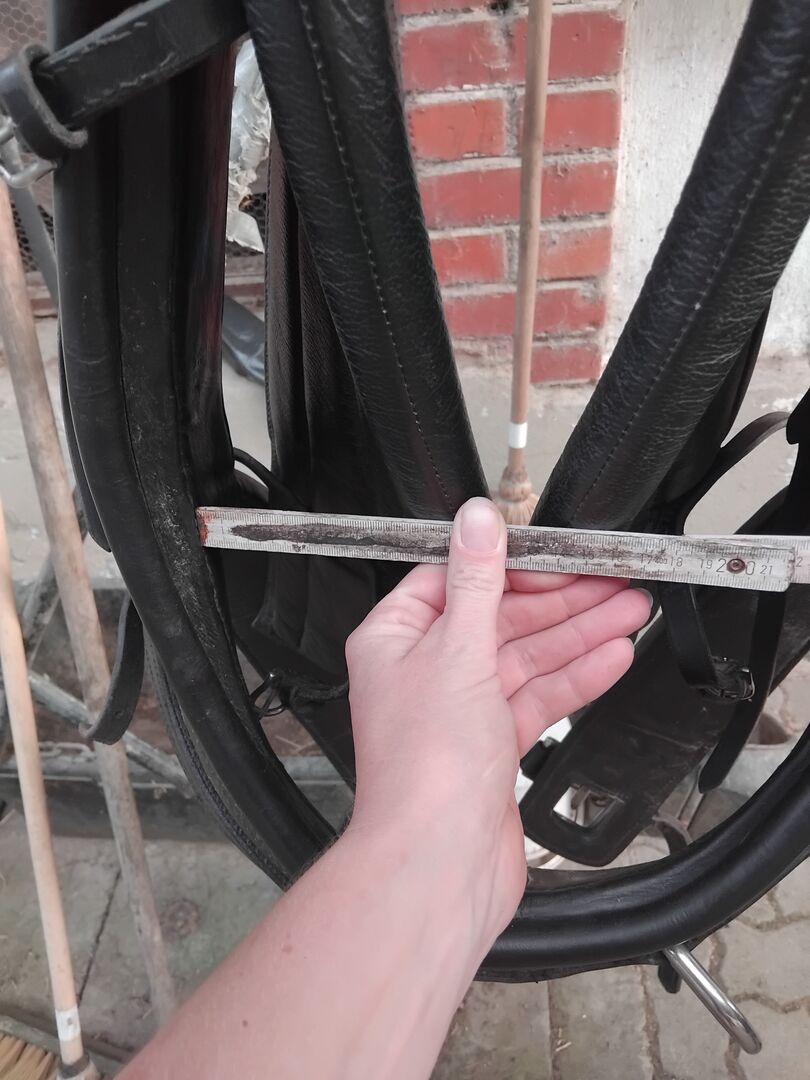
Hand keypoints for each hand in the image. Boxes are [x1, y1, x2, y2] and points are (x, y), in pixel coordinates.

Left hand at [344, 497, 651, 958]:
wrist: (437, 863)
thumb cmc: (424, 769)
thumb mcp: (457, 651)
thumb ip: (476, 582)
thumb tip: (477, 519)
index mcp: (396, 639)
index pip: (456, 580)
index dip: (512, 565)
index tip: (560, 555)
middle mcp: (424, 671)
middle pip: (500, 617)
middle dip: (561, 599)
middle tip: (614, 581)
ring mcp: (459, 710)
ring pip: (526, 657)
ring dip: (580, 633)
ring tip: (631, 610)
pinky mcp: (491, 745)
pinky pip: (538, 697)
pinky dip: (575, 678)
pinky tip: (612, 658)